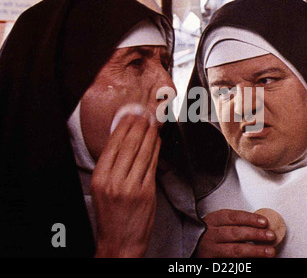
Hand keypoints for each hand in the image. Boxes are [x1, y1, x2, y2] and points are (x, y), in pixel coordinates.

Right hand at [91, 114, 160, 257]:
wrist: (120, 243)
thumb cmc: (112, 217)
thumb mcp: (102, 190)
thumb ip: (112, 168)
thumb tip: (124, 143)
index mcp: (100, 178)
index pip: (113, 145)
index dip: (123, 126)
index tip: (130, 115)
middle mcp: (113, 181)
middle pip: (128, 144)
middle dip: (138, 125)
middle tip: (144, 112)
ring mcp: (131, 186)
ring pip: (142, 151)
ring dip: (149, 133)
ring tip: (153, 121)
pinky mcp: (146, 192)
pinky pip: (152, 164)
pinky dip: (156, 149)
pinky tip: (157, 140)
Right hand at [196, 209, 276, 257]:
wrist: (190, 247)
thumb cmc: (207, 235)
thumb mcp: (217, 224)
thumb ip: (234, 223)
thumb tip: (260, 226)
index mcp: (212, 220)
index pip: (233, 216)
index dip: (250, 219)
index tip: (264, 222)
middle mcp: (209, 234)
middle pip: (235, 233)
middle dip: (255, 235)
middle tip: (271, 236)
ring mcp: (209, 250)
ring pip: (234, 250)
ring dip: (254, 251)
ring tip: (269, 251)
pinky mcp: (211, 262)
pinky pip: (230, 263)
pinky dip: (244, 262)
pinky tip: (254, 261)